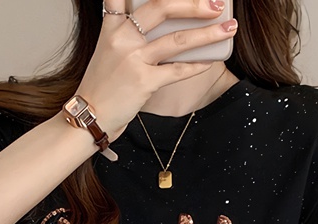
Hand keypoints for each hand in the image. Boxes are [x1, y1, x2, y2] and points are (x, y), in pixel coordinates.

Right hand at [76, 0, 237, 140]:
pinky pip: (177, 70)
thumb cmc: (102, 86)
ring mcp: (133, 60)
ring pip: (177, 40)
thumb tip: (167, 27)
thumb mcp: (107, 51)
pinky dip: (197, 65)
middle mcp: (122, 38)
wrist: (89, 117)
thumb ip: (129, 33)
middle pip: (162, 7)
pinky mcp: (143, 82)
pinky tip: (211, 60)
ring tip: (228, 28)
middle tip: (216, 2)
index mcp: (111, 26)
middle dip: (194, 3)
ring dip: (208, 33)